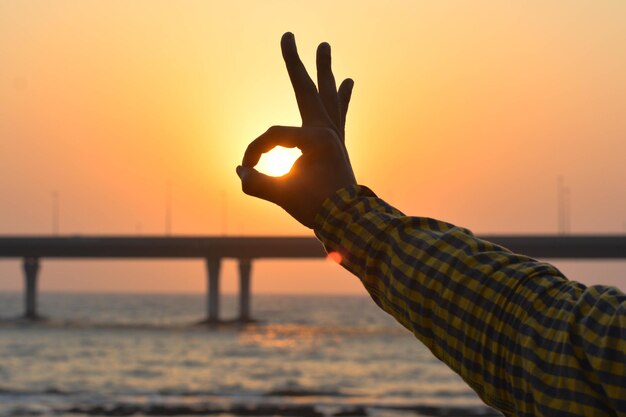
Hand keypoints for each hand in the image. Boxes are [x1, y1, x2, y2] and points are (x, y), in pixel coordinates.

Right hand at [236, 32, 355, 227]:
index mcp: (316, 139)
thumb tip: (239, 172)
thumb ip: (257, 183)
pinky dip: (341, 97)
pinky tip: (348, 83)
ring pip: (328, 96)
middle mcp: (328, 131)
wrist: (348, 222)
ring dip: (325, 71)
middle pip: (307, 90)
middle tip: (288, 36)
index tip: (246, 169)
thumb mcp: (283, 196)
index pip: (274, 136)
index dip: (255, 151)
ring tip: (324, 47)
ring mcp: (335, 136)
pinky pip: (339, 113)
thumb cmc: (318, 208)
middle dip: (296, 63)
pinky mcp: (337, 144)